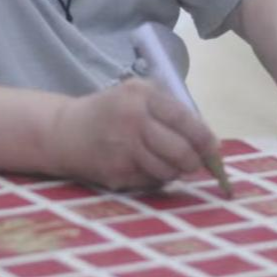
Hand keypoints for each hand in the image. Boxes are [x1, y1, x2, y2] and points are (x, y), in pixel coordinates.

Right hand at [47, 79, 217, 190]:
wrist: (64, 131)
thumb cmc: (110, 111)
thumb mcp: (137, 95)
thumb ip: (170, 110)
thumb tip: (209, 141)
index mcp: (141, 96)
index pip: (184, 120)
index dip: (204, 138)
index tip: (212, 148)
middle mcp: (132, 120)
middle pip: (181, 151)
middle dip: (193, 162)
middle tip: (194, 163)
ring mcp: (123, 149)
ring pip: (168, 171)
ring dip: (173, 172)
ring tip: (164, 162)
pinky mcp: (115, 173)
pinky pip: (150, 182)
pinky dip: (152, 178)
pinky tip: (140, 166)